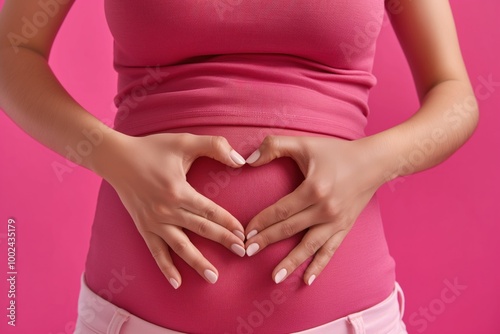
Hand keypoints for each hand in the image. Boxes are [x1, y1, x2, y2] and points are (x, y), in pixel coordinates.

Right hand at [99, 132, 246, 288]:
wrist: (116, 158)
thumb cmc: (151, 148)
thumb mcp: (184, 141)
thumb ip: (214, 146)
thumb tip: (241, 160)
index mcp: (178, 190)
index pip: (210, 211)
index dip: (228, 223)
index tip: (244, 233)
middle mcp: (166, 210)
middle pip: (200, 229)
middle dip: (223, 241)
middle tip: (242, 253)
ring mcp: (153, 222)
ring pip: (180, 246)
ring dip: (197, 262)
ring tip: (213, 277)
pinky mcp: (143, 227)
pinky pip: (156, 251)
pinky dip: (165, 268)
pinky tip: (176, 282)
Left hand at [244, 135, 383, 284]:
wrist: (374, 162)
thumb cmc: (337, 151)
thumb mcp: (305, 143)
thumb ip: (274, 146)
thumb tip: (248, 160)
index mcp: (314, 188)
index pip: (281, 210)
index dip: (262, 221)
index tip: (246, 232)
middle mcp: (325, 209)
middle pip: (290, 229)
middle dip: (267, 241)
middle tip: (247, 252)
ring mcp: (337, 221)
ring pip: (309, 246)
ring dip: (291, 262)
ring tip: (274, 277)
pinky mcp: (345, 228)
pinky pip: (330, 251)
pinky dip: (319, 266)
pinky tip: (307, 280)